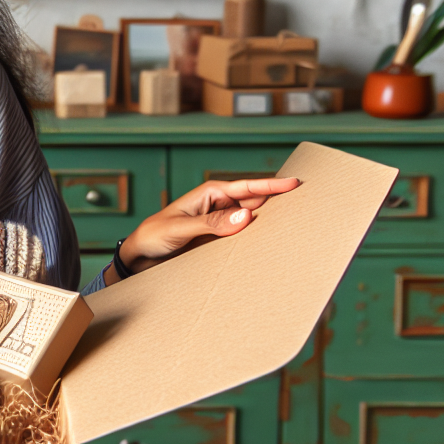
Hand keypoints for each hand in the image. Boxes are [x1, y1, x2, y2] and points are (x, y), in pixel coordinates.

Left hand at [114, 176, 300, 280]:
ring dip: (268, 225)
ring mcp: (220, 226)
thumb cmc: (152, 236)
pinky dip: (255, 242)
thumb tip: (247, 216)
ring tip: (295, 228)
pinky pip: (242, 240)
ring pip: (251, 223)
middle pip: (255, 203)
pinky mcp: (218, 243)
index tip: (294, 183)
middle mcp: (218, 207)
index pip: (246, 187)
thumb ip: (212, 224)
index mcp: (210, 194)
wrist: (137, 259)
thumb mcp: (180, 228)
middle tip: (305, 205)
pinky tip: (270, 248)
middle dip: (277, 203)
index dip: (271, 185)